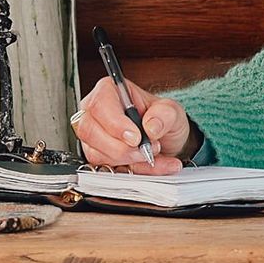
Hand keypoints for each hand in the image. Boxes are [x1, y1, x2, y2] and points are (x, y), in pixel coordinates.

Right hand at [72, 75, 192, 172]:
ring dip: (128, 160)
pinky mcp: (97, 157)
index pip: (99, 105)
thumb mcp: (172, 111)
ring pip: (96, 153)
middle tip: (146, 148)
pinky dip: (132, 171)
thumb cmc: (162, 119)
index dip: (115, 124)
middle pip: (90, 131)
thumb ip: (165, 115)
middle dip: (121, 147)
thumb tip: (150, 126)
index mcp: (109, 91)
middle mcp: (95, 112)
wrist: (166, 140)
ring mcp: (93, 136)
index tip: (136, 137)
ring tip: (151, 153)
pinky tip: (148, 166)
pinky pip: (106, 169)